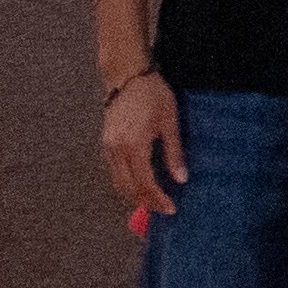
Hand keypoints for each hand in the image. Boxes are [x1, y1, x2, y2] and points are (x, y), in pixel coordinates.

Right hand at [101, 74, 184, 220]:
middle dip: (144, 202)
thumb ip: (174, 153)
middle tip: (162, 210)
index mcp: (133, 145)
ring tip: (152, 202)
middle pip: (127, 186)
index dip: (157, 198)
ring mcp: (107, 146)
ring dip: (133, 194)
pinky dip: (125, 181)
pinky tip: (139, 184)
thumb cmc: (154, 96)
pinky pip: (113, 170)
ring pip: (117, 180)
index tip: (170, 209)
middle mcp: (116, 149)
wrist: (129, 77)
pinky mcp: (105, 142)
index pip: (144, 182)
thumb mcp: (170, 123)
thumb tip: (181, 179)